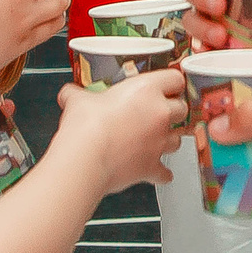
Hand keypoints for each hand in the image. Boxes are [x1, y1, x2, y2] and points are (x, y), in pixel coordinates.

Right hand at [54, 69, 184, 192]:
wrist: (86, 158)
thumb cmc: (87, 126)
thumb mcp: (78, 100)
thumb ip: (77, 94)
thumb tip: (69, 94)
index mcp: (147, 90)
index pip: (175, 78)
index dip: (171, 82)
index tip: (166, 85)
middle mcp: (160, 115)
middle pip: (182, 109)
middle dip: (173, 111)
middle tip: (158, 112)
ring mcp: (159, 142)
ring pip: (178, 139)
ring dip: (168, 139)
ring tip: (154, 139)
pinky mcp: (152, 167)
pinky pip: (165, 172)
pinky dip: (161, 173)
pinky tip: (154, 171)